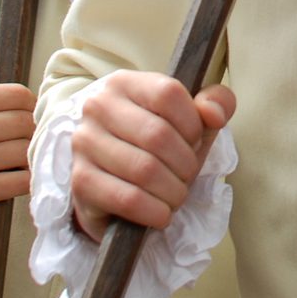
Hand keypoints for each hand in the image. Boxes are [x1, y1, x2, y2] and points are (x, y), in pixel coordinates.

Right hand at [0, 55, 36, 228]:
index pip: (18, 95)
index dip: (30, 105)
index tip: (26, 114)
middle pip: (26, 123)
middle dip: (32, 131)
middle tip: (26, 138)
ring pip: (26, 151)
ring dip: (30, 155)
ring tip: (21, 157)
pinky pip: (21, 181)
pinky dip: (27, 179)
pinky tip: (17, 176)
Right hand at [69, 71, 234, 240]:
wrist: (115, 188)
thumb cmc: (157, 149)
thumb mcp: (191, 122)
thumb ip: (215, 104)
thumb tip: (215, 113)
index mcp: (124, 83)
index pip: (168, 94)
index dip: (192, 124)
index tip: (194, 142)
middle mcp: (98, 107)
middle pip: (157, 135)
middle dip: (185, 164)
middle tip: (187, 176)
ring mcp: (84, 143)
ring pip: (144, 169)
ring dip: (172, 191)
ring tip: (176, 196)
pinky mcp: (81, 180)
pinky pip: (127, 198)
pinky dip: (154, 212)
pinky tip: (161, 214)